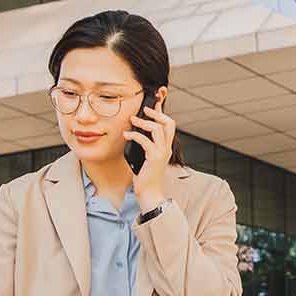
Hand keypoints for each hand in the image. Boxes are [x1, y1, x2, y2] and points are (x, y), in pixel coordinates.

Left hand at [126, 90, 173, 207]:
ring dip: (144, 122)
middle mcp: (166, 147)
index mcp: (166, 146)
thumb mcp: (145, 157)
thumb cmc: (145, 177)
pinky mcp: (154, 158)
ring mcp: (162, 152)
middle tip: (144, 110)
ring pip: (158, 129)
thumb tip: (134, 132)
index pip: (169, 124)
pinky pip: (145, 141)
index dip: (162, 111)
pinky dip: (135, 135)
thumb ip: (144, 144)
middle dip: (157, 113)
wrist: (150, 193)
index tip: (154, 101)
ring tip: (132, 121)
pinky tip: (126, 135)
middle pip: (169, 123)